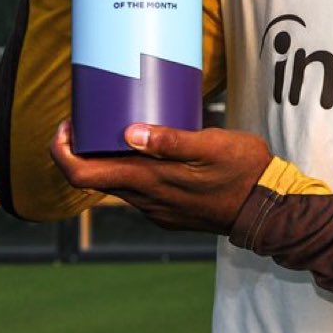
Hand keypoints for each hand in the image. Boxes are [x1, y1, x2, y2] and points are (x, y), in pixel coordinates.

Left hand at [50, 121, 272, 234]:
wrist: (269, 209)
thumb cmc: (245, 170)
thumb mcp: (213, 144)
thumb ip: (171, 140)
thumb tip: (128, 132)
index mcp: (150, 181)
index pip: (83, 176)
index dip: (63, 152)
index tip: (67, 126)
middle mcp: (146, 200)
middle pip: (95, 180)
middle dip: (83, 151)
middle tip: (91, 119)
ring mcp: (158, 210)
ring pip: (118, 186)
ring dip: (109, 161)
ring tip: (121, 128)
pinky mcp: (170, 213)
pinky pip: (139, 192)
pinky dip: (132, 171)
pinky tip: (150, 153)